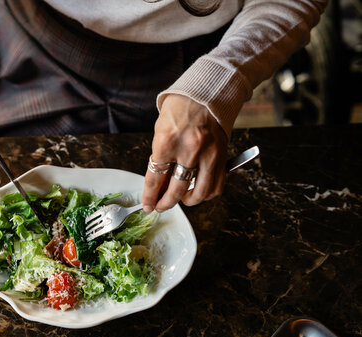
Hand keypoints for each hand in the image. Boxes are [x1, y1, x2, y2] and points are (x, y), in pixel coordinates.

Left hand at [142, 94, 227, 211]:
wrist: (204, 95)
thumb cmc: (178, 111)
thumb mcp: (160, 132)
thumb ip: (159, 159)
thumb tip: (158, 186)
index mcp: (167, 141)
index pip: (156, 178)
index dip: (150, 196)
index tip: (148, 205)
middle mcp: (189, 149)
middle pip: (177, 190)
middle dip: (165, 203)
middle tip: (160, 206)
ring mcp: (209, 154)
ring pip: (201, 193)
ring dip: (188, 201)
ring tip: (180, 198)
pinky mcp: (222, 156)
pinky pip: (216, 185)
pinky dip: (207, 193)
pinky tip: (197, 189)